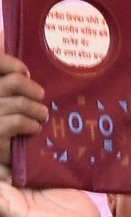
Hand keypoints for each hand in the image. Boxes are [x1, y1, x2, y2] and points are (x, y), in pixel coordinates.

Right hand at [0, 53, 47, 178]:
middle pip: (14, 82)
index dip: (12, 64)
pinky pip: (18, 121)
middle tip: (40, 98)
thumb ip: (6, 78)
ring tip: (41, 116)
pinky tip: (34, 129)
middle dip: (32, 90)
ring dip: (37, 110)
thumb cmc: (2, 128)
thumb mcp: (5, 99)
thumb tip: (9, 50)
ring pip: (20, 103)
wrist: (0, 166)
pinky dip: (32, 125)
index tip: (25, 73)